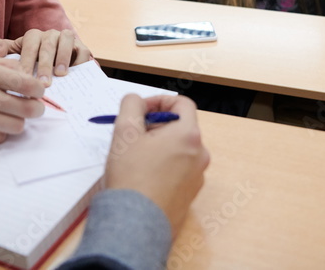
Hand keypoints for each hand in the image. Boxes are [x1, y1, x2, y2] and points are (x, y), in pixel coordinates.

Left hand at [0, 28, 91, 85]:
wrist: (57, 64)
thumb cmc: (33, 62)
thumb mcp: (17, 56)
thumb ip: (4, 51)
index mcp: (33, 36)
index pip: (29, 45)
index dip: (26, 61)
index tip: (23, 77)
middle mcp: (50, 35)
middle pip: (47, 46)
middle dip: (44, 65)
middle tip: (42, 83)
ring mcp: (67, 39)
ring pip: (65, 42)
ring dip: (63, 57)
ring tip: (60, 74)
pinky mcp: (81, 47)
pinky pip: (83, 50)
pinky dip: (80, 59)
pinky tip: (75, 71)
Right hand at [0, 61, 44, 144]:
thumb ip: (0, 67)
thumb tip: (28, 74)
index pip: (26, 84)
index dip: (39, 90)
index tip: (39, 92)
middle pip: (28, 108)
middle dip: (36, 109)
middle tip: (32, 108)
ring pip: (17, 126)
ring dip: (17, 122)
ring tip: (8, 116)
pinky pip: (0, 138)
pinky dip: (0, 132)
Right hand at [104, 94, 208, 233]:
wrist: (136, 224)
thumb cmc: (132, 178)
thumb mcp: (125, 132)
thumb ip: (131, 105)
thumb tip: (136, 100)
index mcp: (189, 136)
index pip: (182, 103)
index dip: (159, 101)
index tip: (140, 110)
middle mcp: (200, 155)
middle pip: (180, 127)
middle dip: (156, 125)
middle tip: (133, 133)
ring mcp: (197, 177)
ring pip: (179, 149)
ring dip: (158, 146)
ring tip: (135, 156)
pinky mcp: (189, 195)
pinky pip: (178, 170)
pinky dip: (163, 165)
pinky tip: (142, 175)